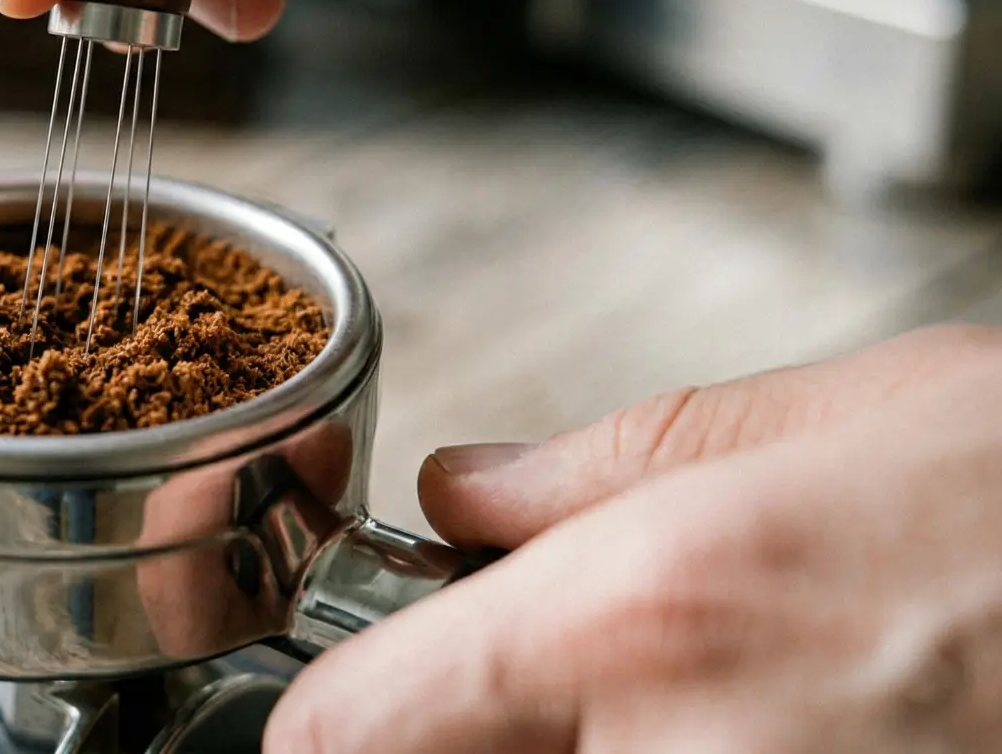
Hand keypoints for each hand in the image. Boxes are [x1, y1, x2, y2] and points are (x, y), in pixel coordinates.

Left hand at [265, 324, 1001, 751]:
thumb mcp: (808, 418)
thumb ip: (594, 470)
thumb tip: (464, 496)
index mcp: (637, 622)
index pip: (344, 737)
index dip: (331, 718)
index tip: (362, 694)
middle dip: (462, 740)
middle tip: (547, 679)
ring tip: (705, 696)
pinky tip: (778, 730)